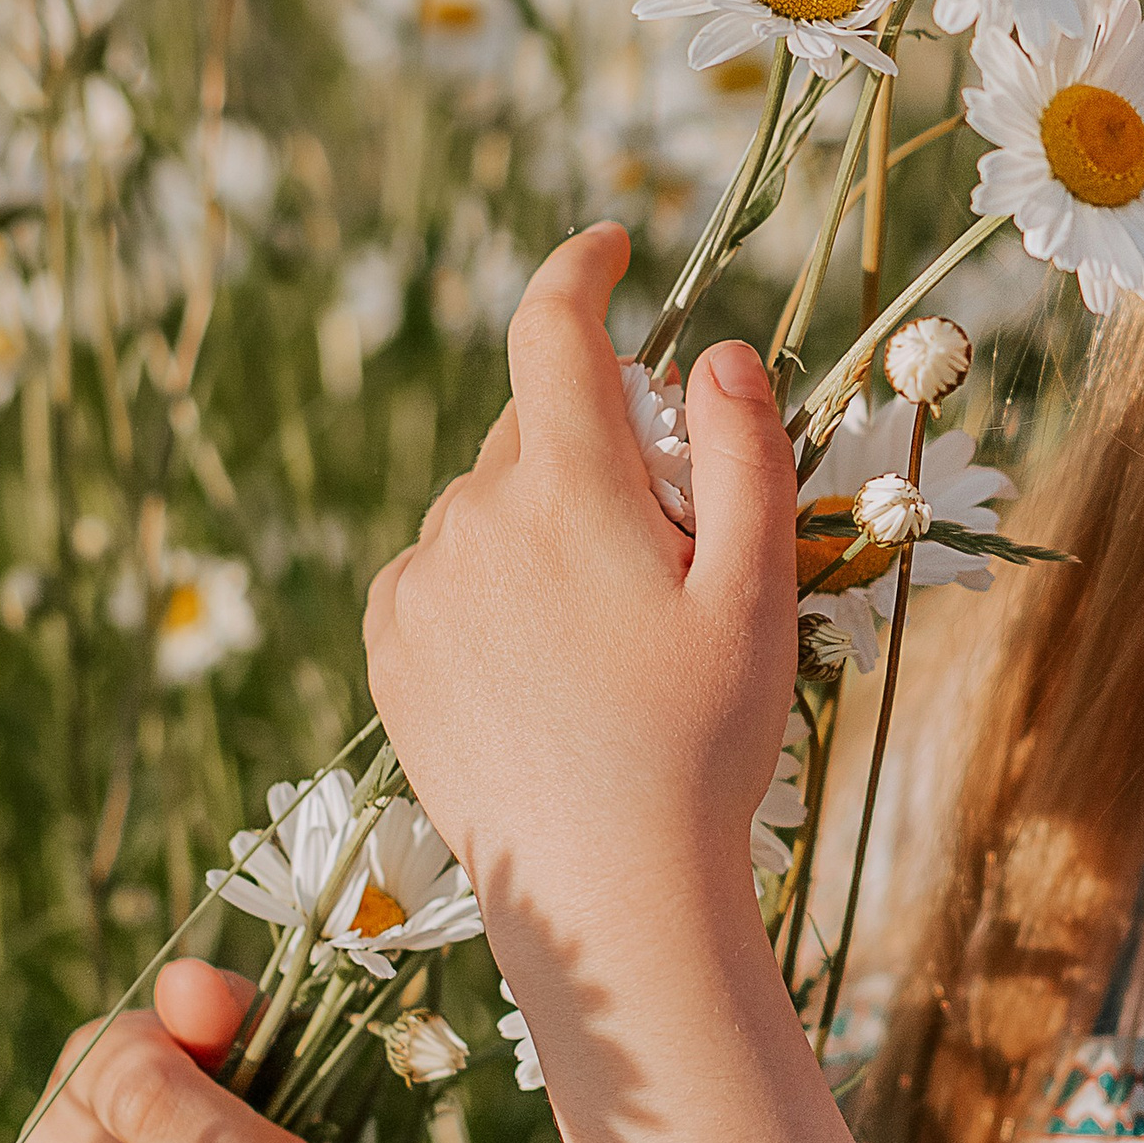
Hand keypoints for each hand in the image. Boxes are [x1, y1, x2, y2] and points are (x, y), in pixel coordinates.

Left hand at [361, 225, 800, 938]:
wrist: (607, 895)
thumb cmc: (702, 745)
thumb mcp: (756, 593)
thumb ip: (742, 453)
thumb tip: (713, 349)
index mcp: (566, 488)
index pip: (552, 327)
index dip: (580, 268)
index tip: (609, 247)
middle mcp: (471, 517)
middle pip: (530, 426)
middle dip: (598, 449)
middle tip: (668, 556)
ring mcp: (417, 583)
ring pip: (488, 504)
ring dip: (543, 524)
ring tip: (606, 641)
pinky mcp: (387, 645)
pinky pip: (440, 570)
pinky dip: (489, 582)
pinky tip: (541, 666)